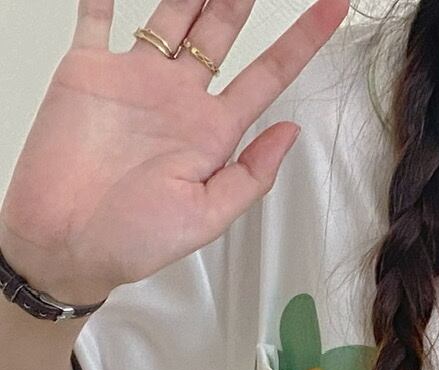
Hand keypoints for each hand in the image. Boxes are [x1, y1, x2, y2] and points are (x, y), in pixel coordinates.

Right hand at [0, 0, 349, 304]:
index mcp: (214, 132)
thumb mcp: (210, 217)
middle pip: (220, 31)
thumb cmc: (136, 239)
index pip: (268, 75)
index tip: (333, 10)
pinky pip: (96, 14)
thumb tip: (290, 132)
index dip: (302, 41)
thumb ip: (252, 175)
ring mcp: (135, 78)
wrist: (68, 240)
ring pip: (170, 13)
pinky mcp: (88, 69)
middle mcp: (179, 98)